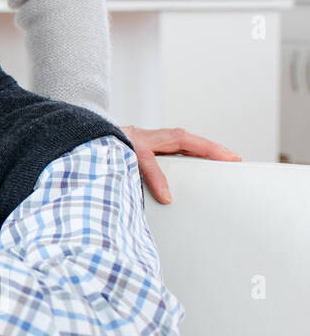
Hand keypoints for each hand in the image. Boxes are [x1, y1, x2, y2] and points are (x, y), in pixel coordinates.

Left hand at [120, 125, 241, 203]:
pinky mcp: (155, 151)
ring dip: (205, 153)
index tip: (232, 160)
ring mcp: (160, 144)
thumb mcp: (134, 158)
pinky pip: (179, 153)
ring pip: (188, 147)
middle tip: (236, 162)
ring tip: (223, 163)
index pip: (193, 144)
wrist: (99, 138)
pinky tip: (197, 167)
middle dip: (216, 151)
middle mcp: (164, 138)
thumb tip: (168, 197)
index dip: (212, 151)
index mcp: (163, 137)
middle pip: (196, 143)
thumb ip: (152, 176)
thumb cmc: (114, 145)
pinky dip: (191, 158)